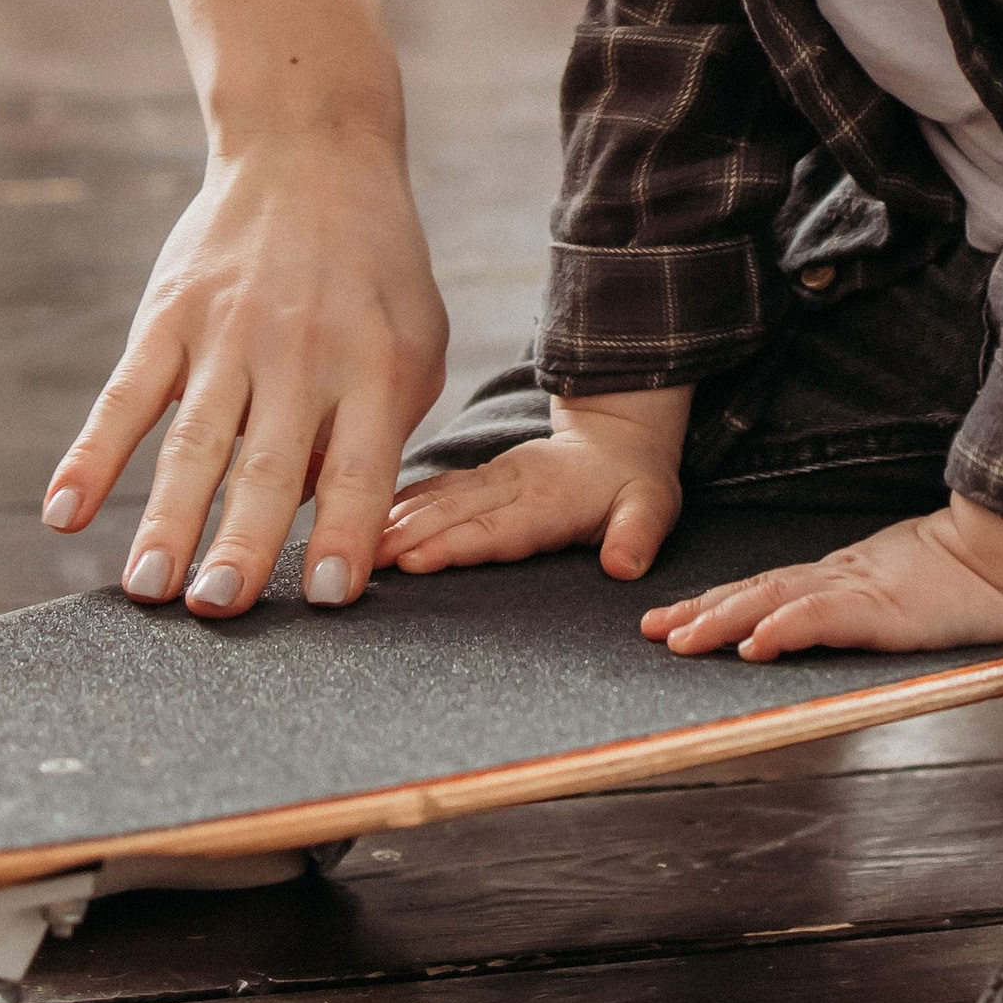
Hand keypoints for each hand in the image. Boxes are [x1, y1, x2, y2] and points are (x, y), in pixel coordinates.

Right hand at [42, 129, 448, 618]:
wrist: (311, 153)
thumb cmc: (375, 269)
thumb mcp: (413, 338)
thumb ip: (382, 426)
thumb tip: (320, 516)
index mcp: (373, 362)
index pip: (363, 462)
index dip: (346, 530)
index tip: (328, 596)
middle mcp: (300, 351)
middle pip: (268, 462)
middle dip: (242, 542)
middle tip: (218, 609)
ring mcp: (227, 332)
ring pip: (192, 441)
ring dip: (166, 518)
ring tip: (148, 590)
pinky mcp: (168, 316)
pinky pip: (123, 395)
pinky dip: (90, 456)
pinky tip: (63, 515)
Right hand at [376, 391, 690, 583]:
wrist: (618, 437)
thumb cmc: (635, 482)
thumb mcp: (653, 506)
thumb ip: (637, 534)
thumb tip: (624, 566)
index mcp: (549, 500)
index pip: (496, 527)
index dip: (455, 544)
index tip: (413, 560)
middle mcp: (512, 487)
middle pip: (451, 514)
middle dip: (403, 536)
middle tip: (356, 559)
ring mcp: (493, 479)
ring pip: (436, 500)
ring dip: (392, 521)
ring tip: (350, 543)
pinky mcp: (481, 478)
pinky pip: (435, 489)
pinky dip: (400, 503)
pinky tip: (368, 518)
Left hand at [642, 497, 1002, 660]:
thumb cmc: (971, 578)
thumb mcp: (906, 593)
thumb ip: (869, 603)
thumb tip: (834, 622)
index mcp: (845, 576)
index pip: (766, 588)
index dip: (716, 602)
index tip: (669, 618)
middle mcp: (841, 577)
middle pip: (756, 591)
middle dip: (699, 611)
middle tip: (650, 630)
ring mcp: (859, 589)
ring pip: (776, 601)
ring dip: (723, 620)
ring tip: (680, 639)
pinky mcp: (883, 607)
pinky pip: (824, 617)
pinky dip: (783, 628)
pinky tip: (755, 643)